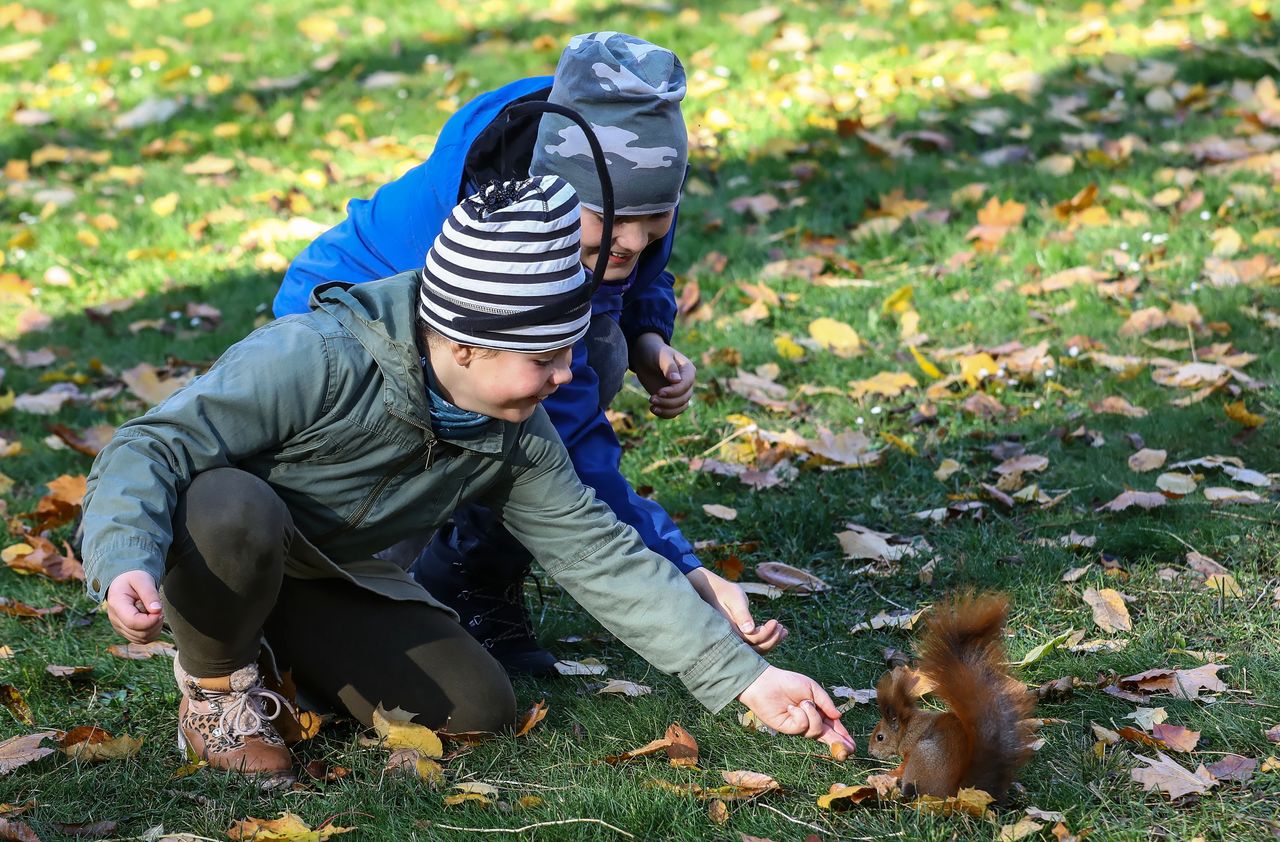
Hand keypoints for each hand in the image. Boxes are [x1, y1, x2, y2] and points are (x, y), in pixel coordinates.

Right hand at [105, 570, 164, 643]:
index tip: (160, 610)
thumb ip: (150, 594)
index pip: (133, 622)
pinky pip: (142, 640)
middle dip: (155, 623)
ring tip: (155, 613)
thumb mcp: (143, 580)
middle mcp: (115, 619)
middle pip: (139, 633)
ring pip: (142, 639)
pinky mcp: (125, 631)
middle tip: (159, 609)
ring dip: (155, 628)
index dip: (151, 620)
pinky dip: (152, 632)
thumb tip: (157, 610)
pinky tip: (152, 619)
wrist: (124, 582)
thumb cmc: (133, 579)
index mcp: (117, 604)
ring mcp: (119, 627)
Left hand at [630, 332, 695, 418]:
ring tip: (652, 406)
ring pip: (680, 407)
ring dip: (667, 410)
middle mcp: (687, 382)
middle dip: (668, 402)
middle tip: (651, 399)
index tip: (659, 392)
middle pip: (684, 398)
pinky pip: (673, 411)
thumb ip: (669, 366)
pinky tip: (653, 409)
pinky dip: (664, 414)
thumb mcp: (661, 356)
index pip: (686, 385)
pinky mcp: (671, 399)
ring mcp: (679, 392)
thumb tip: (677, 380)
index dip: (674, 391)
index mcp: (688, 370)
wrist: (645, 356)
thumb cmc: (654, 352)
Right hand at [686, 567, 787, 653]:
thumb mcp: (735, 599)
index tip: (775, 621)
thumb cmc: (726, 593)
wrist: (716, 591)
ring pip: (757, 648)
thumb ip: (742, 614)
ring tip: (784, 630)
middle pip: (756, 649)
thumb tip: (749, 629)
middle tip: (782, 628)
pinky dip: (768, 638)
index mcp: (730, 631)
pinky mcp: (740, 637)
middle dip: (772, 640)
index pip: (752, 640)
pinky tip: (777, 630)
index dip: (766, 633)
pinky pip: (755, 643)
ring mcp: (736, 640)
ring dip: (773, 640)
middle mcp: (732, 639)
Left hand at [738, 665, 855, 751]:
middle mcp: (809, 721)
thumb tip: (839, 716)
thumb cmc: (788, 682)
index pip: (832, 725)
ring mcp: (799, 726)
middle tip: (849, 749)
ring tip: (802, 702)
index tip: (852, 744)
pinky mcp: (789, 729)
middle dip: (838, 742)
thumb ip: (826, 703)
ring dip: (812, 714)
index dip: (842, 735)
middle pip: (827, 736)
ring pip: (816, 729)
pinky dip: (799, 715)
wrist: (766, 683)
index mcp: (817, 711)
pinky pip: (802, 726)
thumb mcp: (812, 689)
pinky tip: (791, 707)